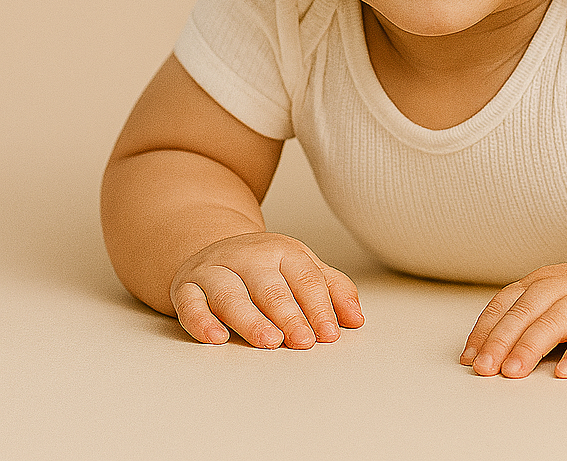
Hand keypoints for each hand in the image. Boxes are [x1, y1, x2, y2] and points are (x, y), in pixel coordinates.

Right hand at [170, 232, 362, 348]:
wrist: (215, 246)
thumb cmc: (266, 267)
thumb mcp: (302, 268)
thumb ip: (333, 290)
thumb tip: (356, 318)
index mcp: (283, 251)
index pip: (305, 278)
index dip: (319, 306)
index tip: (329, 334)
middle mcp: (248, 256)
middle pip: (270, 288)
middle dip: (289, 316)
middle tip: (303, 342)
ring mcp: (215, 270)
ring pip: (231, 295)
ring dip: (251, 320)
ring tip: (269, 342)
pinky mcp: (186, 287)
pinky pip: (190, 304)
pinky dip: (202, 321)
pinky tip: (217, 338)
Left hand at [461, 258, 566, 378]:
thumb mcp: (562, 293)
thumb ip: (532, 312)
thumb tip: (490, 347)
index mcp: (548, 279)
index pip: (508, 301)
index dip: (486, 328)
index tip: (469, 355)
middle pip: (527, 310)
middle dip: (501, 339)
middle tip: (484, 367)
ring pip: (556, 320)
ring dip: (531, 346)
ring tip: (513, 372)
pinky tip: (564, 371)